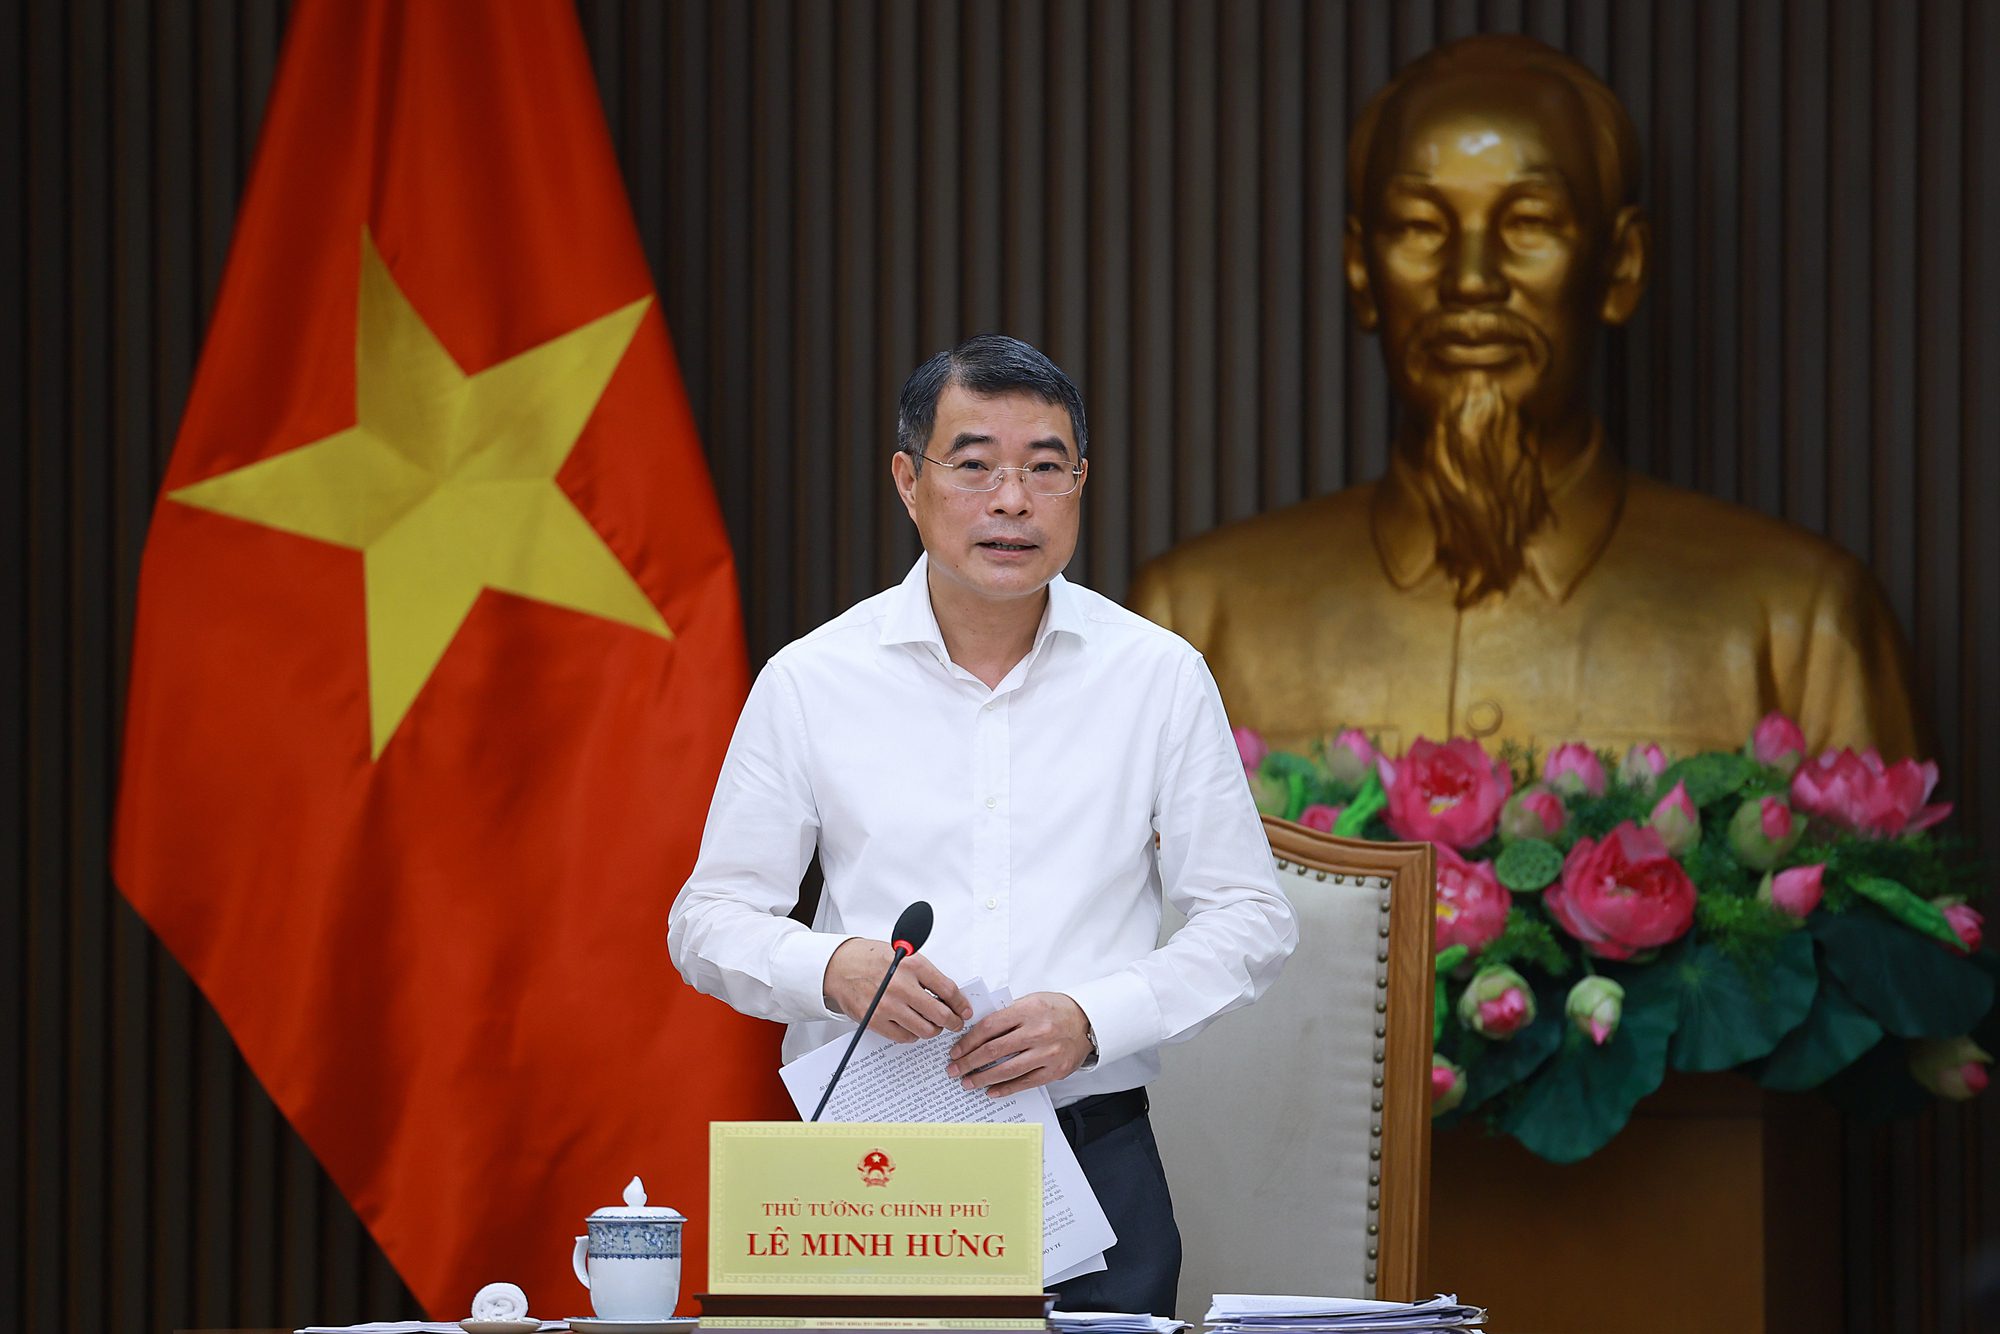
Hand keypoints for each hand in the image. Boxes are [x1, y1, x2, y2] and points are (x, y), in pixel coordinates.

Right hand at [823, 938, 971, 1042]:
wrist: (840, 966)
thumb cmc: (872, 959)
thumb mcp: (904, 954)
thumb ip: (925, 974)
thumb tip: (949, 995)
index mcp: (912, 965)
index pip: (948, 989)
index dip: (961, 1004)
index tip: (964, 1010)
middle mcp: (901, 986)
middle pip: (940, 1014)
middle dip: (952, 1022)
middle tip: (954, 1023)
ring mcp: (887, 1006)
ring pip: (924, 1029)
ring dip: (933, 1030)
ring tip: (932, 1025)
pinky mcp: (875, 1021)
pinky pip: (904, 1037)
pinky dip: (913, 1035)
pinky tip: (912, 1027)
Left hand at [945, 992, 1091, 1097]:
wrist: (1088, 1020)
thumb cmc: (1056, 1009)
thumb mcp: (1030, 1001)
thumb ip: (1006, 1015)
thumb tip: (975, 1032)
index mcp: (1028, 1010)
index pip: (989, 1027)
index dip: (968, 1041)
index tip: (956, 1051)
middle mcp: (1038, 1031)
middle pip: (994, 1050)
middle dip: (969, 1062)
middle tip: (954, 1070)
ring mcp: (1047, 1053)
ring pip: (1008, 1069)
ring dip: (983, 1078)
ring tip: (968, 1082)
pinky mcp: (1055, 1070)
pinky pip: (1025, 1082)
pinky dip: (1006, 1088)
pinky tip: (991, 1091)